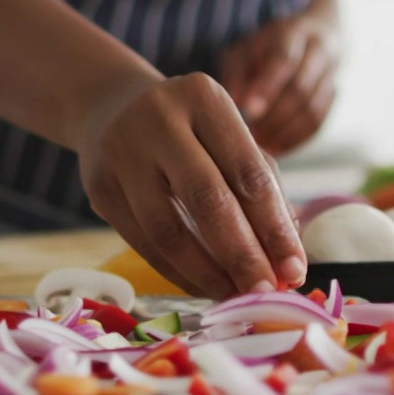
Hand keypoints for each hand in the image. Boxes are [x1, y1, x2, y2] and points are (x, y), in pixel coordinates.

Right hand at [76, 73, 307, 299]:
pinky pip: (143, 243)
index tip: (294, 269)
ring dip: (207, 273)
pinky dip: (177, 272)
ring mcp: (121, 152)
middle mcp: (159, 118)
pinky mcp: (99, 187)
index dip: (274, 227)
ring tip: (235, 296)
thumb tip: (287, 256)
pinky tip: (203, 286)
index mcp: (204, 98)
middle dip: (242, 256)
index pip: (248, 172)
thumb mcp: (228, 137)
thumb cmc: (190, 130)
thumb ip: (262, 188)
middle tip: (265, 292)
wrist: (112, 108)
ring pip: (168, 230)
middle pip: (207, 200)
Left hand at [221, 3, 339, 156]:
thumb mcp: (244, 49)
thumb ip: (236, 73)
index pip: (284, 60)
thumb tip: (236, 103)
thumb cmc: (267, 46)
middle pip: (302, 88)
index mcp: (293, 33)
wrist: (314, 34)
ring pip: (313, 110)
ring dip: (285, 132)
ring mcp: (331, 75)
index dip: (268, 87)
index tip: (250, 112)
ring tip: (260, 145)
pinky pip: (319, 124)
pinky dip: (296, 139)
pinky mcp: (333, 98)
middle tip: (250, 135)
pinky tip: (275, 148)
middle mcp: (319, 52)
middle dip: (274, 117)